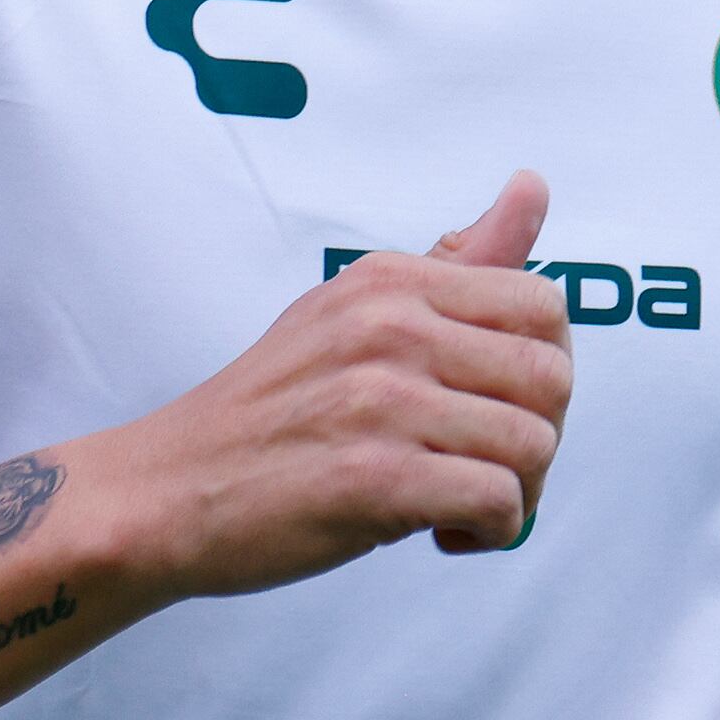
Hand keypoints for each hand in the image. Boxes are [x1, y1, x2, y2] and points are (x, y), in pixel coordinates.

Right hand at [103, 171, 573, 597]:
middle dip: (539, 437)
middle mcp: (389, 328)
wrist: (168, 489)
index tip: (495, 408)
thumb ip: (454, 264)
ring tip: (457, 506)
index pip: (545, 304)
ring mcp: (381, 402)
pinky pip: (498, 502)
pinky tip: (441, 533)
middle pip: (551, 377)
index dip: (544, 370)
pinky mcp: (374, 480)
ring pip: (533, 445)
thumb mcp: (355, 311)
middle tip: (486, 468)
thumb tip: (534, 185)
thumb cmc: (273, 410)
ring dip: (516, 494)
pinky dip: (489, 532)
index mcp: (391, 282)